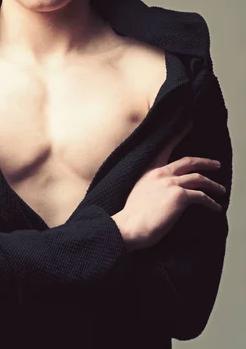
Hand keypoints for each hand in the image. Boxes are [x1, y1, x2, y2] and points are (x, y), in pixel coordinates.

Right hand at [112, 120, 225, 251]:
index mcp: (149, 170)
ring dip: (213, 185)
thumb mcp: (138, 191)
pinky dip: (211, 202)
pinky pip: (201, 197)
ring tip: (221, 191)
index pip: (165, 147)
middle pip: (189, 162)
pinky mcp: (179, 196)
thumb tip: (164, 191)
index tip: (189, 122)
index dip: (178, 133)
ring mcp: (170, 183)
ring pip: (199, 179)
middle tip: (216, 165)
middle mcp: (161, 173)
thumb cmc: (132, 215)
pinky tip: (215, 207)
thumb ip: (151, 186)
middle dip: (206, 162)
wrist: (129, 226)